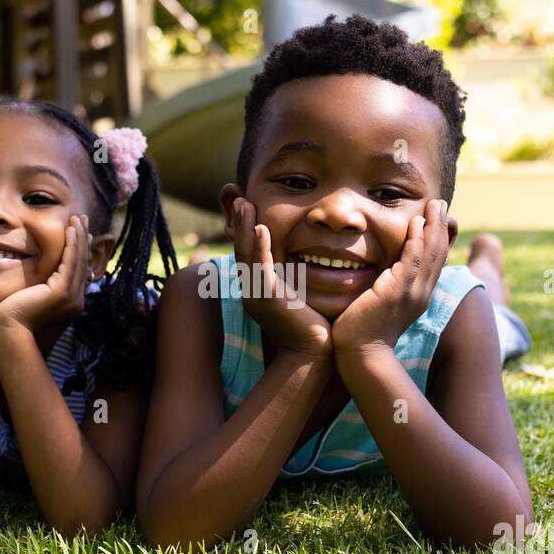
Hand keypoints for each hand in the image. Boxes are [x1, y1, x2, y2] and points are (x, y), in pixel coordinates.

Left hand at [0, 214, 92, 333]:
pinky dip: (71, 244)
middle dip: (83, 237)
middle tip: (82, 218)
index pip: (79, 268)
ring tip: (77, 218)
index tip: (79, 229)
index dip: (80, 247)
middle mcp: (76, 299)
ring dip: (79, 236)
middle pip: (83, 262)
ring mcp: (71, 297)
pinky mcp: (62, 292)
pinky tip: (70, 229)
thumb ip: (41, 281)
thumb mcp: (32, 292)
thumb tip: (40, 268)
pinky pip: (70, 262)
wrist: (8, 330)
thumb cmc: (13, 314)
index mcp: (71, 300)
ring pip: (79, 259)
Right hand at [229, 197, 331, 359]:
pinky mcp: (268, 298)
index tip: (248, 209)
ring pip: (247, 256)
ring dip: (245, 228)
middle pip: (242, 251)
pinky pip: (260, 268)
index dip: (245, 233)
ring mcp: (257, 295)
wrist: (313, 354)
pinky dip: (260, 247)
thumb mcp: (299, 299)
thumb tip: (304, 266)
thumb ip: (295, 282)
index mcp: (258, 291)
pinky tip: (260, 228)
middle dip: (240, 224)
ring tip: (246, 205)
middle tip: (241, 200)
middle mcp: (252, 292)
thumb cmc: (312, 327)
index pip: (248, 256)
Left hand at [333, 199, 452, 356]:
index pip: (433, 263)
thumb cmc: (361, 332)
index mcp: (417, 296)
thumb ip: (381, 287)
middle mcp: (421, 293)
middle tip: (440, 204)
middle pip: (438, 255)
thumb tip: (375, 276)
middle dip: (440, 227)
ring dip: (433, 227)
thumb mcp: (377, 304)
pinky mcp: (399, 291)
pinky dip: (417, 240)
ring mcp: (412, 292)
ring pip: (430, 253)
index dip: (437, 240)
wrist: (359, 354)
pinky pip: (413, 260)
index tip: (435, 219)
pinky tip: (417, 223)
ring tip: (434, 205)